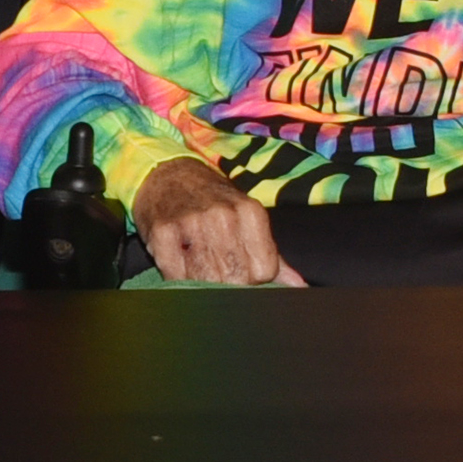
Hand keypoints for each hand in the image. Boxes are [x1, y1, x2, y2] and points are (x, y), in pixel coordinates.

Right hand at [134, 157, 305, 285]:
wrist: (168, 174)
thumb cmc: (212, 200)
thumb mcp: (247, 220)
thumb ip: (274, 258)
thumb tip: (299, 287)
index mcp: (250, 212)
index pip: (264, 272)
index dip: (255, 280)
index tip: (243, 272)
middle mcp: (223, 216)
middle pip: (236, 279)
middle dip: (229, 285)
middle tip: (219, 272)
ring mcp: (191, 222)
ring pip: (206, 280)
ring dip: (202, 282)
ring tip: (199, 268)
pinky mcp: (163, 231)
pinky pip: (175, 274)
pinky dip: (177, 277)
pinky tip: (180, 263)